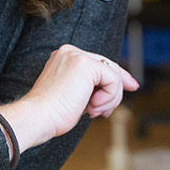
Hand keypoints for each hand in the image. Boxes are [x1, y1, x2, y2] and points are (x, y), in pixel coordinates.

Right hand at [0, 44, 138, 152]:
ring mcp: (78, 56)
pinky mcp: (86, 65)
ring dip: (109, 99)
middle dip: (118, 88)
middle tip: (109, 111)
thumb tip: (113, 89)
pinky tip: (92, 108)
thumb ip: (91, 87)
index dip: (116, 77)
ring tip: (93, 112)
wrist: (38, 118)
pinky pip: (112, 80)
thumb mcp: (75, 95)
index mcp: (64, 57)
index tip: (132, 86)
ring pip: (112, 75)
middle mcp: (70, 51)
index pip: (99, 63)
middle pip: (108, 66)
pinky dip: (108, 98)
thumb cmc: (51, 114)